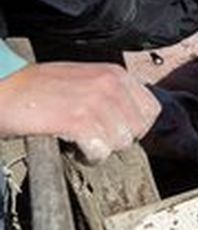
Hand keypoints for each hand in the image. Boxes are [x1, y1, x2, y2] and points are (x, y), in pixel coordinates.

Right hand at [0, 62, 160, 163]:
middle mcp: (111, 85)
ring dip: (100, 149)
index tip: (114, 130)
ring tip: (78, 140)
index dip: (133, 126)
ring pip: (120, 143)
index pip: (151, 110)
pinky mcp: (79, 121)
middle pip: (138, 131)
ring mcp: (96, 102)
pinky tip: (71, 146)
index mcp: (115, 74)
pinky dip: (86, 155)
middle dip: (117, 139)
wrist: (2, 88)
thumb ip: (111, 94)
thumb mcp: (84, 79)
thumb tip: (131, 120)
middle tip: (92, 136)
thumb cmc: (36, 87)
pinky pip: (100, 151)